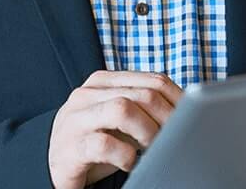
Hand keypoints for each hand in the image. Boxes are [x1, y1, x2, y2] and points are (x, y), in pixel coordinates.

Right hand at [48, 70, 181, 188]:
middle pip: (142, 95)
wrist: (54, 164)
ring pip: (122, 109)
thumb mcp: (122, 120)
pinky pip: (103, 144)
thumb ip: (144, 109)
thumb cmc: (95, 141)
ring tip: (151, 150)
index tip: (190, 123)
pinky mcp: (70, 147)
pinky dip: (125, 155)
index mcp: (104, 81)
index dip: (180, 102)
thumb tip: (186, 113)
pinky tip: (130, 163)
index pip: (154, 80)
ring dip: (147, 132)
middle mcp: (88, 94)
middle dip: (167, 120)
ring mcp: (76, 119)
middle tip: (174, 140)